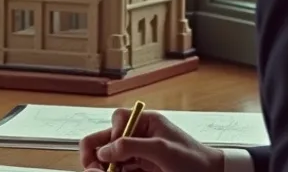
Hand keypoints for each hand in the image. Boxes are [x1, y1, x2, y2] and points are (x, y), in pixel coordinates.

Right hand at [79, 108, 223, 171]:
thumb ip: (131, 146)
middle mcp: (138, 136)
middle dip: (96, 155)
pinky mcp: (140, 170)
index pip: (118, 120)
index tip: (111, 153)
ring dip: (103, 168)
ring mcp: (138, 155)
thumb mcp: (162, 149)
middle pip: (106, 140)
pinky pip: (120, 170)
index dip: (111, 135)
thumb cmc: (193, 159)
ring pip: (109, 159)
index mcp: (145, 122)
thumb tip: (104, 151)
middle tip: (94, 170)